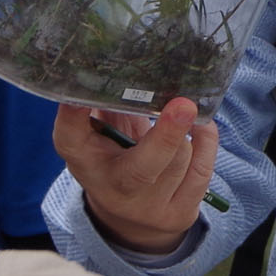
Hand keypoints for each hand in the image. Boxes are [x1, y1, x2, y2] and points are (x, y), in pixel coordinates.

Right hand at [52, 99, 218, 253]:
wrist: (127, 214)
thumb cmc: (113, 154)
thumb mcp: (100, 131)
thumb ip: (106, 102)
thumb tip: (121, 60)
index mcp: (83, 160)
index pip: (68, 137)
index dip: (72, 114)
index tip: (78, 92)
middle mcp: (112, 189)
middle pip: (142, 167)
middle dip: (166, 135)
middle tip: (184, 104)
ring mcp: (147, 208)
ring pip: (180, 159)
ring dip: (185, 131)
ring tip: (182, 114)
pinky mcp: (178, 215)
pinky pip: (203, 171)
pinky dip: (206, 141)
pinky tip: (200, 127)